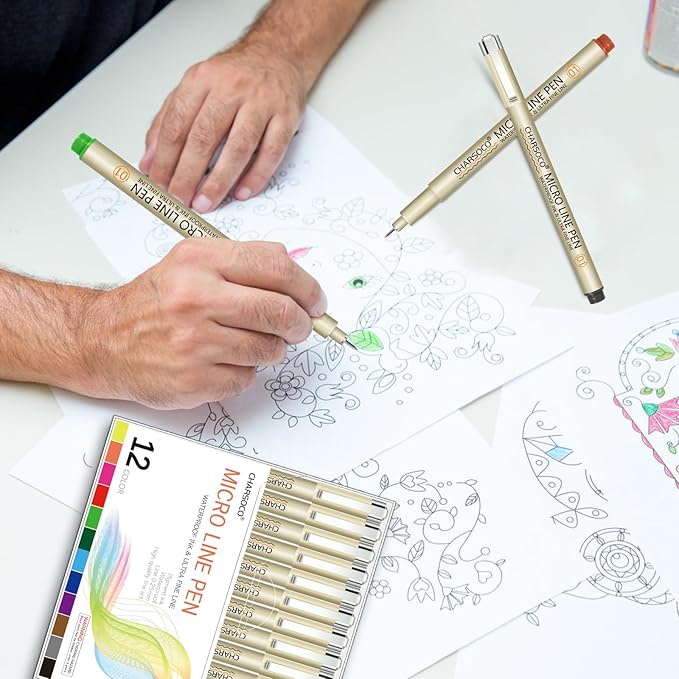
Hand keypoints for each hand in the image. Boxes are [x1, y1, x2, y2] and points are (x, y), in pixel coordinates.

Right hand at [81, 239, 325, 408]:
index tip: (316, 301)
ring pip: (269, 349)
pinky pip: (246, 378)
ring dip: (270, 348)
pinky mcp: (194, 381)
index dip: (307, 288)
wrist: (104, 341)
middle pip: (281, 312)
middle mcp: (196, 299)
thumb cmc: (154, 302)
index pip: (276, 268)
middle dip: (302, 323)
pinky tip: (220, 361)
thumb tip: (296, 273)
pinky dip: (243, 371)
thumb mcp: (192, 262)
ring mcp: (195, 344)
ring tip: (245, 341)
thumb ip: (244, 261)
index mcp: (200, 262)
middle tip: (300, 327)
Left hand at [140, 40, 307, 212]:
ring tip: (206, 202)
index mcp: (202, 79)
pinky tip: (242, 192)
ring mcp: (261, 102)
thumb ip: (168, 121)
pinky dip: (256, 176)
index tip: (160, 183)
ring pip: (238, 147)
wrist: (278, 54)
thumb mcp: (195, 88)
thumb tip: (150, 161)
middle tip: (180, 198)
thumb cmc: (235, 76)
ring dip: (220, 181)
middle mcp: (231, 88)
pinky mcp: (286, 117)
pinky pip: (271, 152)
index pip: (177, 125)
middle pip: (204, 137)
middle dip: (188, 174)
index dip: (165, 159)